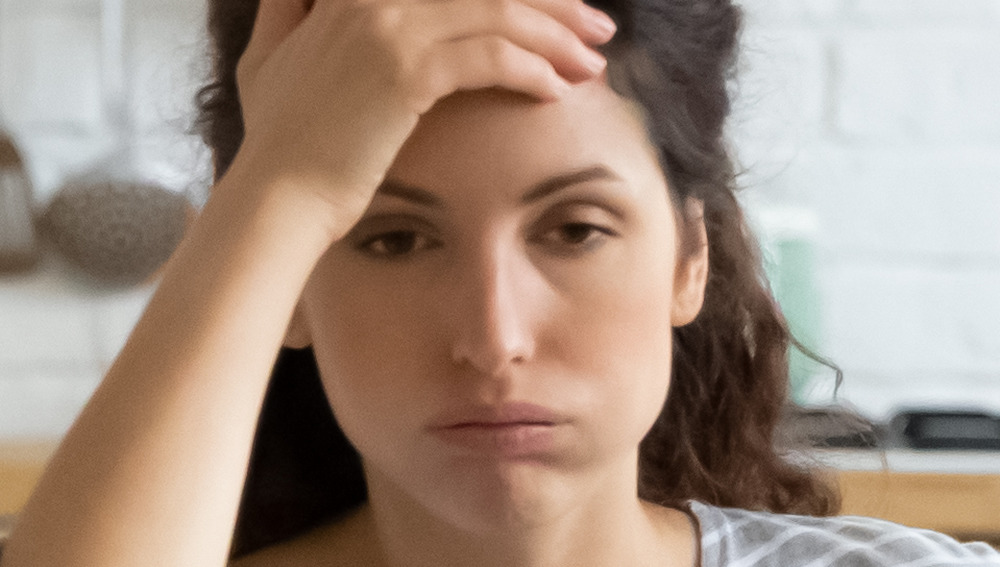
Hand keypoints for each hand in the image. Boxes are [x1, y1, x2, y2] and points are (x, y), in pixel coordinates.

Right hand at [232, 0, 616, 238]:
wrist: (275, 194)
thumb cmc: (279, 139)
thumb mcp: (272, 55)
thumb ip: (293, 12)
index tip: (552, 11)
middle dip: (552, 5)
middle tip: (596, 27)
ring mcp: (386, 26)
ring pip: (496, 15)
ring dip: (556, 38)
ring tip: (592, 64)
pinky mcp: (404, 70)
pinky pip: (489, 57)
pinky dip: (532, 70)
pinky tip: (556, 91)